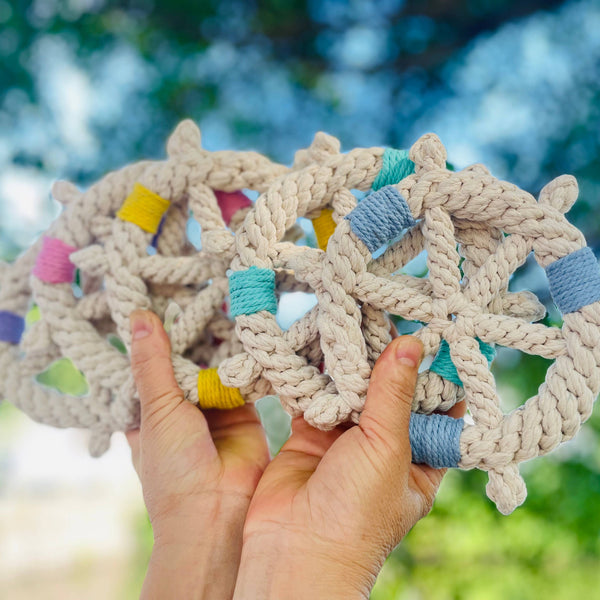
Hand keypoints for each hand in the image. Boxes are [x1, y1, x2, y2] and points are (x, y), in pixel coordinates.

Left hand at [126, 310, 269, 599]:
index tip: (166, 298)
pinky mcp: (247, 414)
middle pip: (191, 361)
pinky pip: (248, 381)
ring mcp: (217, 410)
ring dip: (226, 346)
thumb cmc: (173, 468)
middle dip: (198, 336)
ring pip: (220, 368)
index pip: (155, 362)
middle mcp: (184, 407)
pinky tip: (254, 332)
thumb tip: (139, 316)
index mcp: (153, 409)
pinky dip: (251, 363)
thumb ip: (153, 364)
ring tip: (232, 303)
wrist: (217, 512)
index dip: (160, 335)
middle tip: (206, 294)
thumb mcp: (156, 410)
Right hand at [234, 335, 464, 598]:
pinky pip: (316, 394)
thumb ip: (394, 394)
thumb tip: (412, 344)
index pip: (437, 407)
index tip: (432, 331)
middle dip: (385, 357)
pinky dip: (314, 372)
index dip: (436, 372)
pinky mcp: (311, 433)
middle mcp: (385, 446)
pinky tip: (315, 343)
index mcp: (420, 458)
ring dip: (348, 361)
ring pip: (351, 389)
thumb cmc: (356, 514)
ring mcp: (346, 439)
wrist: (293, 549)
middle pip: (390, 390)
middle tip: (383, 313)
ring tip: (349, 319)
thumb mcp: (387, 449)